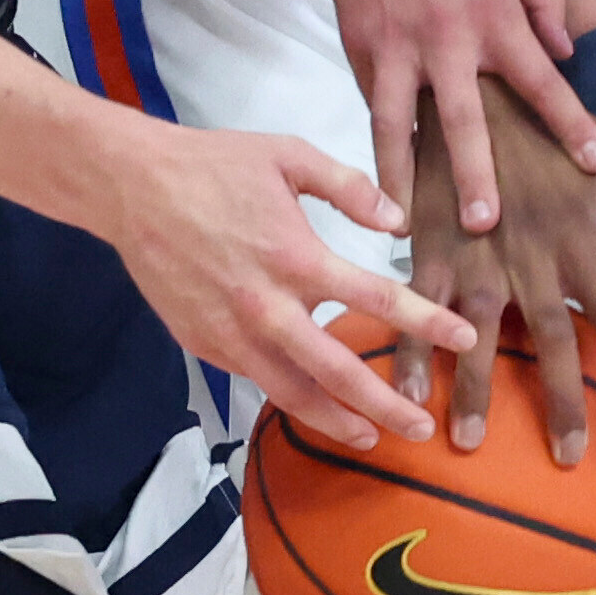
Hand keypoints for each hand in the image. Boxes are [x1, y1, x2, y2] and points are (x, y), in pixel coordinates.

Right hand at [94, 118, 472, 449]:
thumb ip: (349, 187)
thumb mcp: (289, 155)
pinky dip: (288, 398)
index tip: (463, 338)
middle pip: (339, 371)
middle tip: (421, 428)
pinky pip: (255, 380)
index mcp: (297, 257)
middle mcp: (267, 307)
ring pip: (293, 394)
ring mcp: (232, 333)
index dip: (426, 322)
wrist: (131, 188)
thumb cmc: (214, 165)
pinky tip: (312, 406)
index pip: (377, 298)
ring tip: (371, 439)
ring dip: (336, 422)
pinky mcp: (205, 344)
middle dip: (386, 405)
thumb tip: (396, 221)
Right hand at [320, 0, 595, 233]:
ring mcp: (397, 46)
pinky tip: (381, 174)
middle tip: (486, 224)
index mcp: (495, 15)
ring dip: (403, 176)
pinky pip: (373, 99)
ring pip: (399, 125)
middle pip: (466, 122)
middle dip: (476, 176)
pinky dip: (378, 138)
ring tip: (402, 223)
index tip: (594, 164)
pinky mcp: (359, 43)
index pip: (542, 83)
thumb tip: (563, 51)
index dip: (571, 125)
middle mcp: (447, 41)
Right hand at [400, 75, 595, 476]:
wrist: (474, 89)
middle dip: (563, 399)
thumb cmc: (555, 131)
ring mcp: (476, 253)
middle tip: (572, 458)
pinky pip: (419, 306)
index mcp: (581, 236)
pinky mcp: (429, 246)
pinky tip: (407, 392)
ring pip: (476, 331)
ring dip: (473, 386)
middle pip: (554, 337)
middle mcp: (532, 252)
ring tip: (469, 442)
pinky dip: (409, 347)